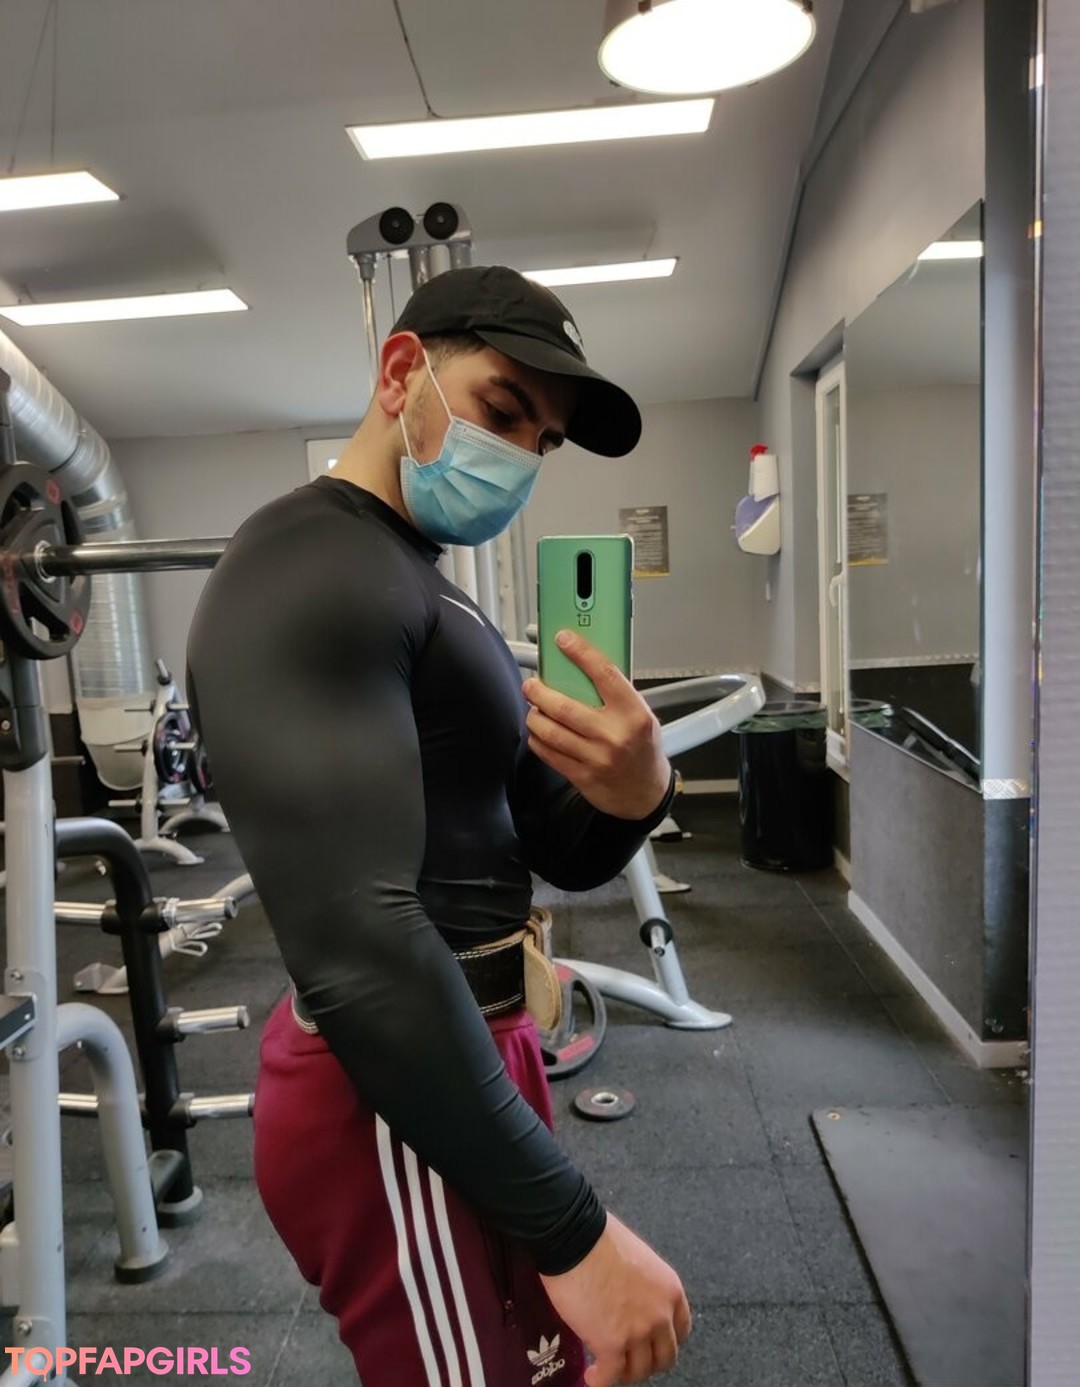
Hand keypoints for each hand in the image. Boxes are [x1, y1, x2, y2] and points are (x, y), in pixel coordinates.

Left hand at [521, 630, 670, 819]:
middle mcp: (614, 735)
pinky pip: (549, 753)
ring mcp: (596, 758)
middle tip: (531, 685)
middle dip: (539, 692)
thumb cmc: (643, 750)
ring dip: (534, 716)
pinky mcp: (582, 776)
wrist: (647, 794)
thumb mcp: (642, 716)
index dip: (581, 653)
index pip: (604, 674)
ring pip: (550, 731)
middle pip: (564, 707)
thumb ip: (617, 696)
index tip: (563, 641)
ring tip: (533, 709)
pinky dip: (537, 739)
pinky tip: (538, 732)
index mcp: (633, 714)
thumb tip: (583, 669)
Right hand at [540, 1212, 690, 1385]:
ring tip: (607, 1365)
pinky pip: (611, 1376)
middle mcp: (661, 1315)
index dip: (664, 1340)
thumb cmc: (599, 1239)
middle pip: (664, 1357)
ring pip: (639, 1371)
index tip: (650, 1343)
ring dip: (624, 1371)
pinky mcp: (611, 1344)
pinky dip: (601, 1380)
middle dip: (646, 1360)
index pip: (681, 1331)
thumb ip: (645, 1287)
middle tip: (627, 1357)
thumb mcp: (639, 1260)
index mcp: (670, 1291)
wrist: (575, 1238)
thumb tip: (632, 1300)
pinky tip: (592, 1376)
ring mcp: (638, 1332)